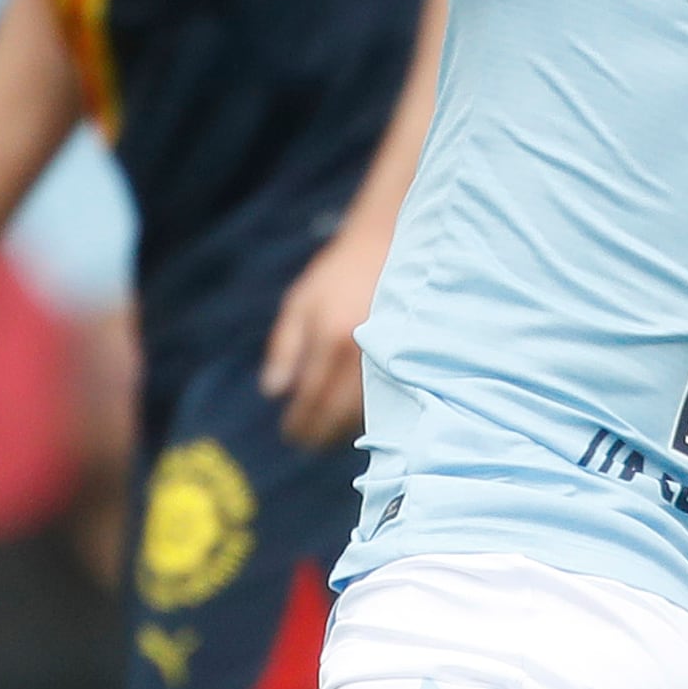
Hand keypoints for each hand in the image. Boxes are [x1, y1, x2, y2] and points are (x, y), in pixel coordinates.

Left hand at [260, 226, 386, 448]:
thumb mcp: (299, 303)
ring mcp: (392, 354)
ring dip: (348, 429)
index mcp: (331, 337)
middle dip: (322, 434)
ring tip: (331, 436)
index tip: (291, 435)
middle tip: (308, 445)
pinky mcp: (412, 354)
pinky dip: (374, 412)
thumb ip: (284, 348)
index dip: (301, 423)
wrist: (388, 243)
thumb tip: (274, 393)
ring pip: (369, 410)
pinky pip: (391, 396)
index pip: (312, 398)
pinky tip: (360, 415)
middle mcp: (363, 350)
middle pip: (340, 413)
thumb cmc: (338, 274)